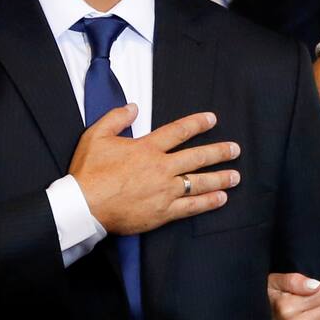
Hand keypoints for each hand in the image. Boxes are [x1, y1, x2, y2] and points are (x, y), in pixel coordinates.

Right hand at [69, 105, 239, 234]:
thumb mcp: (96, 136)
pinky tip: (220, 198)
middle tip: (235, 149)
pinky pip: (191, 206)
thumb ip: (116, 118)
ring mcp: (164, 191)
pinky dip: (208, 202)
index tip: (212, 119)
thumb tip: (133, 106)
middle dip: (219, 152)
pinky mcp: (163, 212)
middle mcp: (160, 168)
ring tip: (235, 176)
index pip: (178, 131)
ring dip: (220, 178)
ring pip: (199, 182)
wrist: (84, 206)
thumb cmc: (89, 172)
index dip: (197, 124)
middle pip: (197, 157)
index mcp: (146, 148)